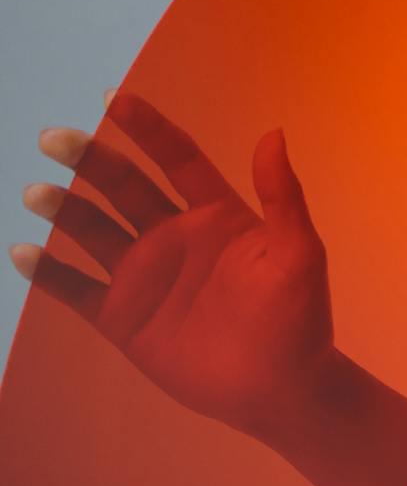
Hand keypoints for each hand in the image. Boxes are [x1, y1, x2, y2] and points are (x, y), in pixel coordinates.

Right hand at [13, 90, 335, 443]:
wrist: (280, 387)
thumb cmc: (299, 318)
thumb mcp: (299, 251)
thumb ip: (282, 195)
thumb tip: (273, 132)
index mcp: (218, 215)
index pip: (176, 159)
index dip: (148, 128)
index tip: (114, 98)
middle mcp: (176, 237)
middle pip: (125, 187)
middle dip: (91, 159)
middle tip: (54, 136)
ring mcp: (146, 276)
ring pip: (94, 230)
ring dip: (64, 209)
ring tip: (37, 190)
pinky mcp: (124, 318)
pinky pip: (77, 289)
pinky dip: (49, 272)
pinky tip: (23, 251)